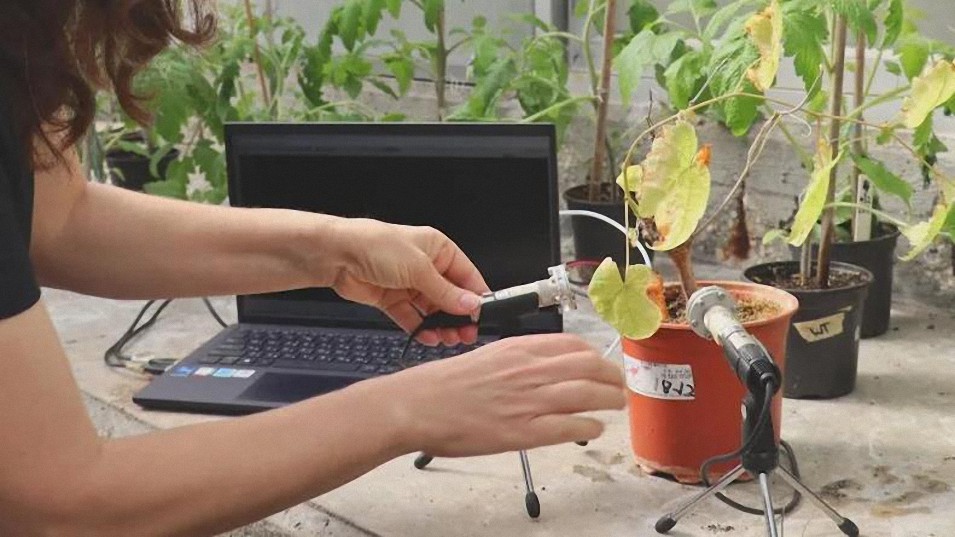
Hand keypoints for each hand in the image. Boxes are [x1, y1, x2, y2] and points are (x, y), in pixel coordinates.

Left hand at [327, 219, 488, 345]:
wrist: (337, 255)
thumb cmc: (375, 246)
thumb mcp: (419, 269)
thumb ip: (446, 292)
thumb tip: (471, 305)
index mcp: (438, 249)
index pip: (466, 276)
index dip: (475, 297)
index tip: (481, 317)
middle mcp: (425, 266)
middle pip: (450, 296)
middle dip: (458, 316)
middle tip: (466, 335)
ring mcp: (408, 283)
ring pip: (432, 310)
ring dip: (441, 325)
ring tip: (448, 339)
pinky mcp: (392, 298)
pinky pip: (412, 317)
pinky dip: (420, 328)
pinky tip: (428, 337)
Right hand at [367, 334, 625, 456]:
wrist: (418, 405)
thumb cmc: (444, 383)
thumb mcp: (487, 356)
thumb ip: (518, 360)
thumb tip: (544, 368)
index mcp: (519, 348)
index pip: (573, 344)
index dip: (595, 355)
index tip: (602, 363)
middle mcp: (529, 370)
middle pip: (589, 367)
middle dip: (611, 377)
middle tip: (618, 386)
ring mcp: (528, 400)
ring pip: (587, 394)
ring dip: (609, 400)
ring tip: (616, 405)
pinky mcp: (523, 431)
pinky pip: (570, 427)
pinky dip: (589, 427)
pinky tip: (594, 429)